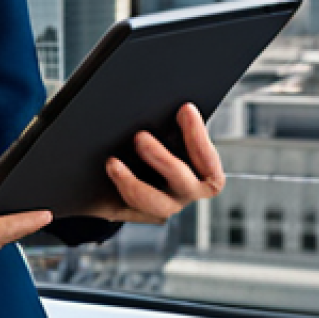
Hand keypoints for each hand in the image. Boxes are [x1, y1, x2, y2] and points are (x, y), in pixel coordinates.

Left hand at [94, 103, 225, 223]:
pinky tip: (109, 171)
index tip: (185, 109)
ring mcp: (161, 205)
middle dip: (163, 159)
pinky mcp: (135, 211)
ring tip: (113, 163)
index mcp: (199, 173)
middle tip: (140, 137)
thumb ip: (172, 124)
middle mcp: (183, 192)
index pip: (209, 163)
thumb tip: (173, 106)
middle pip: (184, 184)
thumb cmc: (153, 143)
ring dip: (134, 184)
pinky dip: (118, 188)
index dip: (200, 138)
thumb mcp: (166, 133)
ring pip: (156, 205)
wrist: (121, 170)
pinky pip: (128, 208)